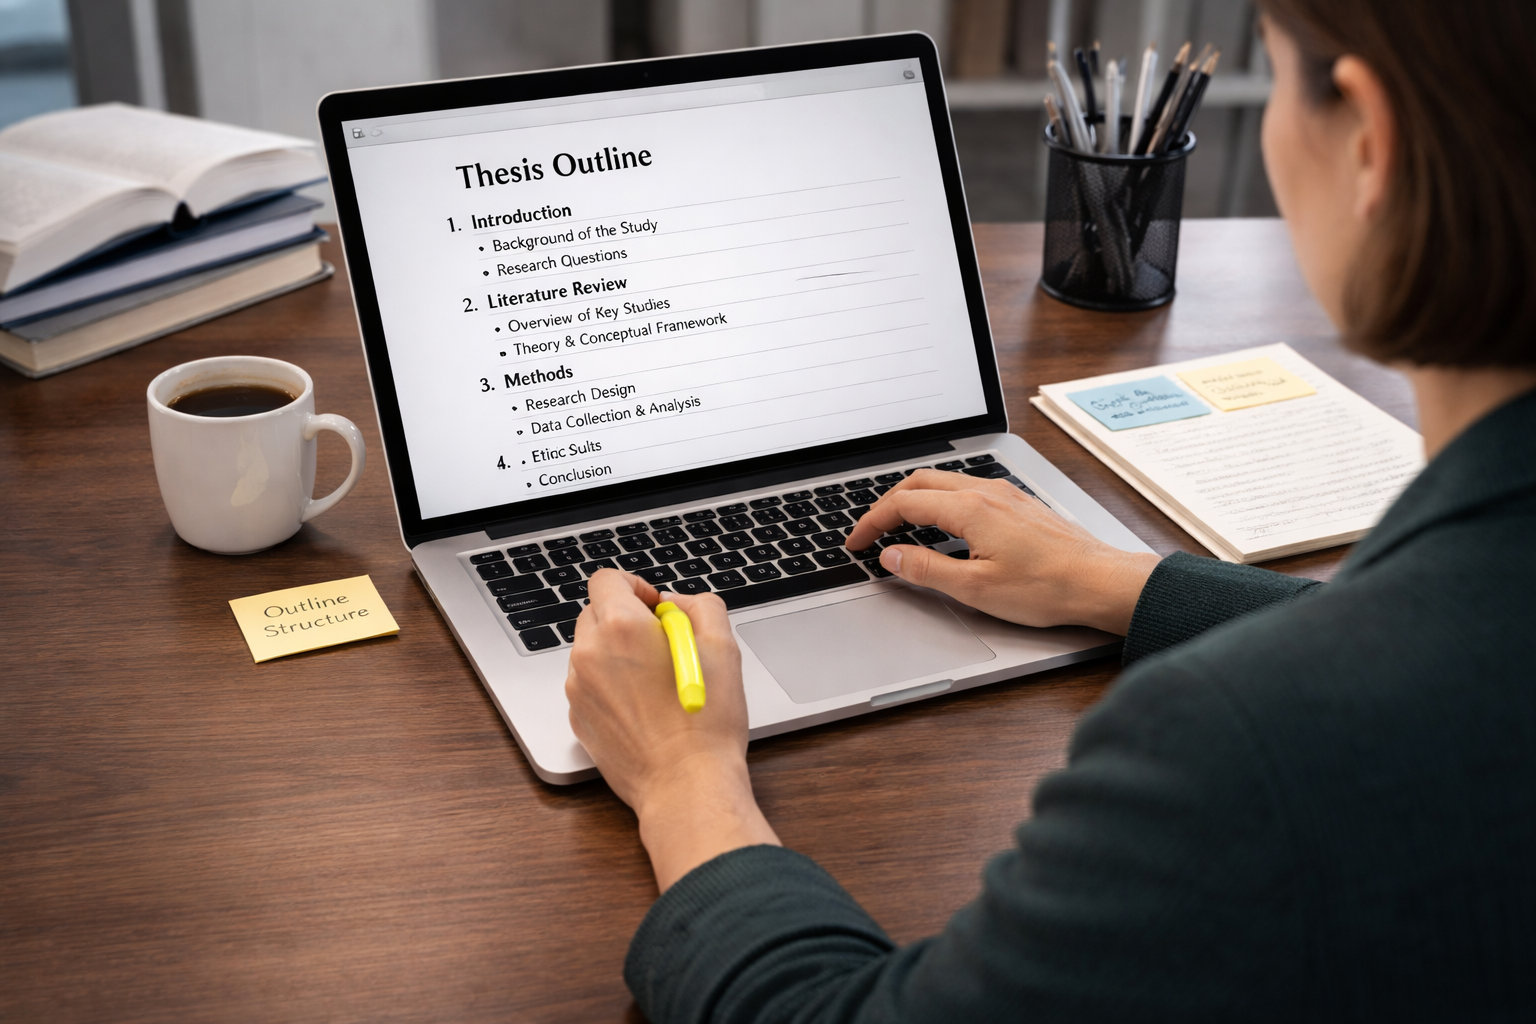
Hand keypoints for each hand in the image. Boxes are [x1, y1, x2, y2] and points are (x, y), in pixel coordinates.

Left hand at [565, 569, 778, 890]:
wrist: (685, 785)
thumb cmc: (706, 722)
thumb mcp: (723, 647)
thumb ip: (700, 606)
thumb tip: (678, 604)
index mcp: (622, 627)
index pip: (607, 580)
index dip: (635, 586)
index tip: (655, 606)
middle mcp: (590, 654)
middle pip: (595, 613)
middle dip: (626, 620)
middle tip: (662, 644)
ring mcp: (578, 689)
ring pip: (591, 651)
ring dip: (617, 654)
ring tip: (655, 682)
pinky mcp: (578, 719)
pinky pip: (589, 686)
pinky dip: (610, 687)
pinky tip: (643, 708)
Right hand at [845, 470, 1160, 633]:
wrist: (1101, 582)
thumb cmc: (1047, 587)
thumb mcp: (975, 588)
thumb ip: (926, 570)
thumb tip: (892, 556)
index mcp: (970, 508)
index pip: (904, 503)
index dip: (872, 522)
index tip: (856, 543)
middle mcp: (986, 492)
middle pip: (920, 481)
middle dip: (887, 504)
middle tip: (870, 532)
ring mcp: (1005, 494)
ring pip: (945, 482)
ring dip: (914, 499)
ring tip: (899, 527)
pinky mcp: (1019, 504)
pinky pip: (967, 490)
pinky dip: (940, 502)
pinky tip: (943, 527)